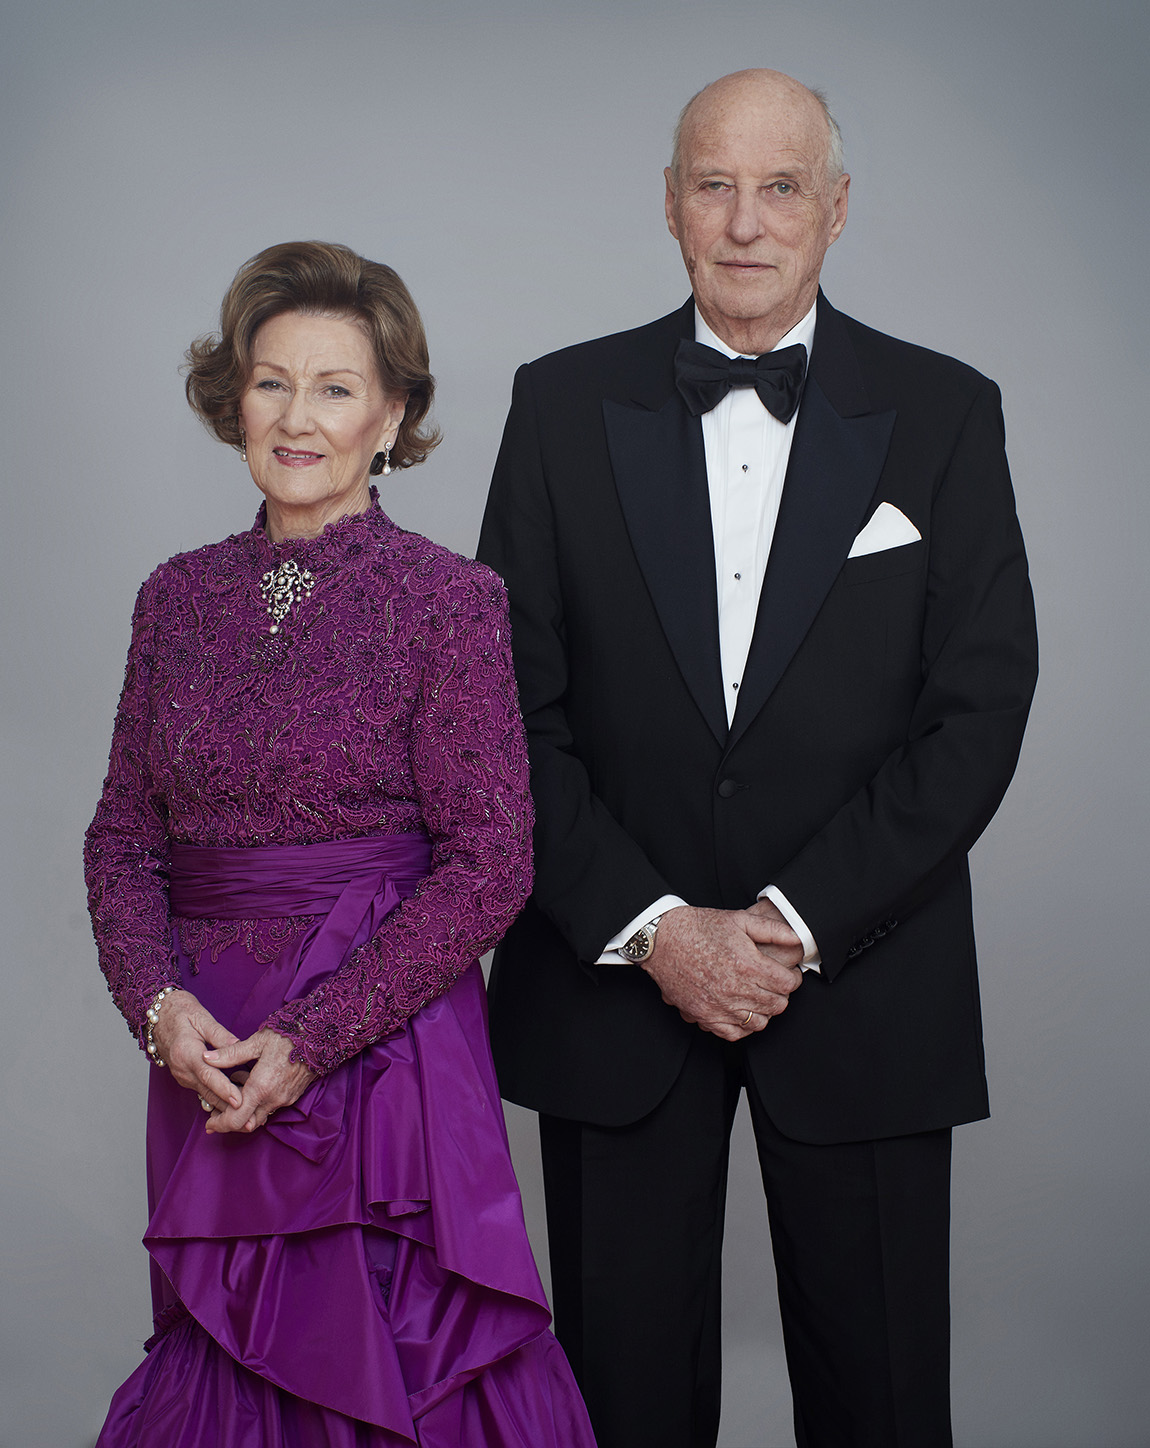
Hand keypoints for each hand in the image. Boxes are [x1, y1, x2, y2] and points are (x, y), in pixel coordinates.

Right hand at [150, 989, 243, 1113]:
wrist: (157, 1016)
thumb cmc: (179, 1011)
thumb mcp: (201, 1017)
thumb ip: (220, 1034)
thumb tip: (238, 1045)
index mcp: (186, 1052)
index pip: (208, 1075)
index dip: (224, 1089)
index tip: (238, 1101)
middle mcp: (182, 1069)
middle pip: (207, 1091)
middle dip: (227, 1106)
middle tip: (249, 1114)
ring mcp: (182, 1076)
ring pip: (206, 1095)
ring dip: (224, 1105)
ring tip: (246, 1113)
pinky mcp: (185, 1078)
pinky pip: (203, 1091)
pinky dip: (218, 1098)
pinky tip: (234, 1103)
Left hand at [201, 1030, 316, 1134]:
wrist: (322, 1036)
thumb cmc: (289, 1036)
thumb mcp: (257, 1041)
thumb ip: (230, 1054)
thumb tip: (206, 1058)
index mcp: (261, 1087)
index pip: (236, 1119)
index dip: (219, 1125)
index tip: (209, 1123)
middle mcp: (273, 1099)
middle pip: (246, 1124)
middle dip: (229, 1121)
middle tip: (215, 1112)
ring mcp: (284, 1099)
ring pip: (258, 1116)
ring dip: (244, 1109)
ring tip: (234, 1085)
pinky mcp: (292, 1096)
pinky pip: (269, 1107)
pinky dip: (256, 1102)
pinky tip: (251, 1081)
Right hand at [641, 905, 802, 1041]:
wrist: (663, 939)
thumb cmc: (699, 927)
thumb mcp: (739, 919)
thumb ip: (771, 930)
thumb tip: (797, 938)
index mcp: (748, 965)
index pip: (787, 984)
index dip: (793, 979)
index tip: (789, 975)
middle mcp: (736, 989)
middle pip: (777, 1005)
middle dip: (781, 994)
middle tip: (774, 984)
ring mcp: (719, 1006)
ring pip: (759, 1022)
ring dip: (764, 1010)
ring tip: (758, 997)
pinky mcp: (704, 1015)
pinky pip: (734, 1033)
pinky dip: (742, 1026)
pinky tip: (742, 1012)